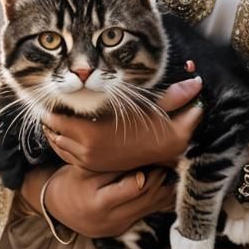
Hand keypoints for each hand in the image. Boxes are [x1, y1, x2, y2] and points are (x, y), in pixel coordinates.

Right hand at [24, 165, 174, 239]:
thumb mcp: (86, 169)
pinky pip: (142, 215)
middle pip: (144, 200)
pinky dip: (154, 202)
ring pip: (147, 210)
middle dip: (158, 181)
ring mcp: (116, 228)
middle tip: (167, 163)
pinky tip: (163, 188)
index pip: (132, 188)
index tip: (156, 159)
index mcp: (98, 204)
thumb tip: (142, 155)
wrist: (56, 207)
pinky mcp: (120, 231)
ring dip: (161, 192)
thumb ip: (112, 166)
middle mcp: (108, 221)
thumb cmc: (71, 181)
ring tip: (168, 173)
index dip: (148, 173)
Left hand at [43, 75, 203, 172]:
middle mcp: (84, 149)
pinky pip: (63, 153)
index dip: (52, 107)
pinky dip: (59, 142)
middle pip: (52, 131)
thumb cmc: (154, 135)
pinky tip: (63, 131)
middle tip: (50, 102)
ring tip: (54, 115)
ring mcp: (85, 161)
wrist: (156, 168)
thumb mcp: (159, 113)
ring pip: (55, 143)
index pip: (57, 119)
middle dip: (50, 117)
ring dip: (53, 130)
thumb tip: (198, 80)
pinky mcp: (88, 166)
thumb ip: (174, 97)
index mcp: (92, 134)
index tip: (53, 94)